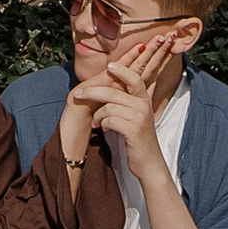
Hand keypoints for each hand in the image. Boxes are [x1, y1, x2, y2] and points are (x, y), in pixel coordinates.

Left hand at [81, 37, 177, 164]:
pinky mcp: (133, 129)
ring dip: (97, 116)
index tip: (109, 66)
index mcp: (145, 99)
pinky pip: (109, 120)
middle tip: (78, 95)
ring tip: (96, 123)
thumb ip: (134, 100)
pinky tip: (104, 130)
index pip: (134, 79)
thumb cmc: (139, 139)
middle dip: (92, 92)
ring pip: (108, 107)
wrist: (149, 162)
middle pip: (113, 92)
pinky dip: (102, 125)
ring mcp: (139, 116)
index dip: (121, 71)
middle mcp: (143, 105)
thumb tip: (130, 83)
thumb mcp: (140, 116)